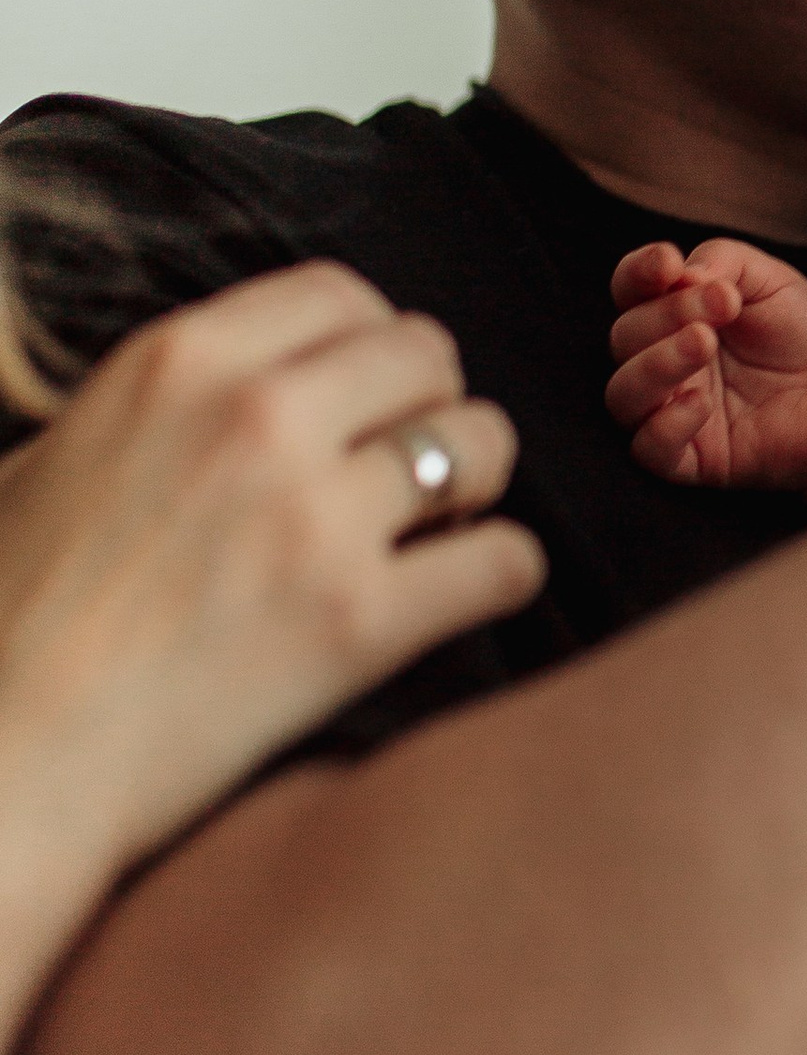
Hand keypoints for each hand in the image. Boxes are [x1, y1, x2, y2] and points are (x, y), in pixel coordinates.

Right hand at [0, 261, 538, 911]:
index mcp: (175, 362)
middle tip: (406, 471)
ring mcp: (315, 518)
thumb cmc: (7, 621)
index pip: (342, 294)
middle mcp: (254, 418)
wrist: (3, 760)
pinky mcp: (360, 622)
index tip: (364, 399)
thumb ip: (148, 411)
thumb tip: (213, 401)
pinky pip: (509, 561)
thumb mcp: (48, 459)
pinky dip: (501, 575)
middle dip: (430, 407)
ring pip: (483, 443)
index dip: (371, 347)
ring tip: (434, 532)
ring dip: (473, 485)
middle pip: (429, 354)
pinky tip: (459, 596)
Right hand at [607, 240, 806, 490]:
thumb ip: (723, 261)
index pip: (629, 290)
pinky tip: (700, 403)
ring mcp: (673, 410)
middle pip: (626, 337)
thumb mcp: (771, 280)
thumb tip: (679, 274)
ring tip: (703, 342)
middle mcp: (663, 360)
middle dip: (667, 314)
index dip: (637, 274)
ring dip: (656, 365)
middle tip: (723, 305)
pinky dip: (665, 426)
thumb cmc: (804, 332)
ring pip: (624, 394)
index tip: (668, 263)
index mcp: (673, 313)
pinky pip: (650, 450)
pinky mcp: (693, 459)